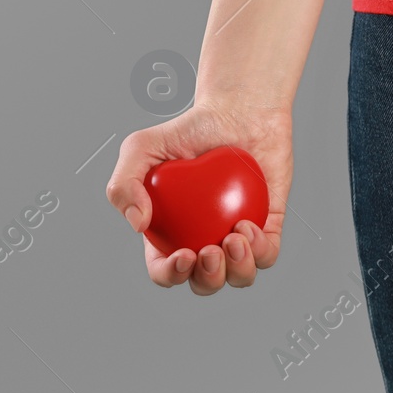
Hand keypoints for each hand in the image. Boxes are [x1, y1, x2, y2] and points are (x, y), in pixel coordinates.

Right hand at [106, 101, 290, 294]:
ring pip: (239, 276)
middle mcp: (203, 240)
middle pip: (205, 282)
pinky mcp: (268, 226)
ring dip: (237, 268)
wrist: (239, 110)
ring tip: (235, 235)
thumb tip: (137, 224)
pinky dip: (260, 251)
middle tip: (210, 249)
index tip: (183, 256)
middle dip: (208, 278)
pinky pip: (267, 255)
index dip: (171, 275)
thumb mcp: (141, 147)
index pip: (165, 270)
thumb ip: (123, 183)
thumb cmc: (190, 129)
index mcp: (170, 233)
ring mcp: (237, 236)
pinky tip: (250, 226)